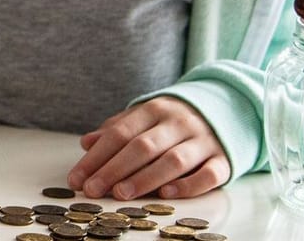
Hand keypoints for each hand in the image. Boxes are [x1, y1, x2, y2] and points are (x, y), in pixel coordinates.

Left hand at [68, 96, 230, 199]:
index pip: (119, 133)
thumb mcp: (144, 118)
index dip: (96, 157)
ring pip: (173, 160)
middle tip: (93, 190)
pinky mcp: (224, 160)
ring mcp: (203, 141)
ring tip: (121, 194)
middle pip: (142, 147)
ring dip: (144, 178)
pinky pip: (209, 174)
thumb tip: (85, 143)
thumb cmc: (173, 121)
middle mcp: (179, 123)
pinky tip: (165, 194)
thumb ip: (116, 130)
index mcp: (154, 110)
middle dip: (114, 169)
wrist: (226, 111)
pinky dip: (187, 185)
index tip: (77, 178)